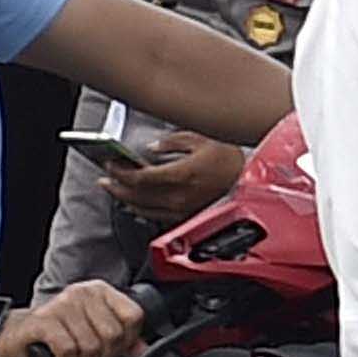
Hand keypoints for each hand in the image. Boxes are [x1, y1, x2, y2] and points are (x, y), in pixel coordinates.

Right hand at [0, 283, 142, 356]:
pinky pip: (69, 350)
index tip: (114, 350)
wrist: (15, 335)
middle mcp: (82, 293)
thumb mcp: (92, 332)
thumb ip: (121, 339)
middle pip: (113, 334)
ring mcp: (61, 305)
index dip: (128, 341)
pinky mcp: (43, 321)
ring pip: (91, 345)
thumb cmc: (56, 333)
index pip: (133, 316)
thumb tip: (143, 350)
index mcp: (99, 291)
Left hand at [96, 125, 249, 224]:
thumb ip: (172, 144)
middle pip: (137, 196)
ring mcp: (184, 210)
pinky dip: (141, 210)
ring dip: (125, 200)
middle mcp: (180, 196)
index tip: (110, 164)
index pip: (140, 177)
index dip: (120, 172)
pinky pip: (157, 216)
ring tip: (115, 191)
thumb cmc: (232, 160)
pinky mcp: (188, 217)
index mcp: (181, 175)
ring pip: (143, 209)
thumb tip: (152, 149)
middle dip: (116, 187)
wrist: (253, 181)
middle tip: (104, 179)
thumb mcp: (201, 140)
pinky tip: (135, 205)